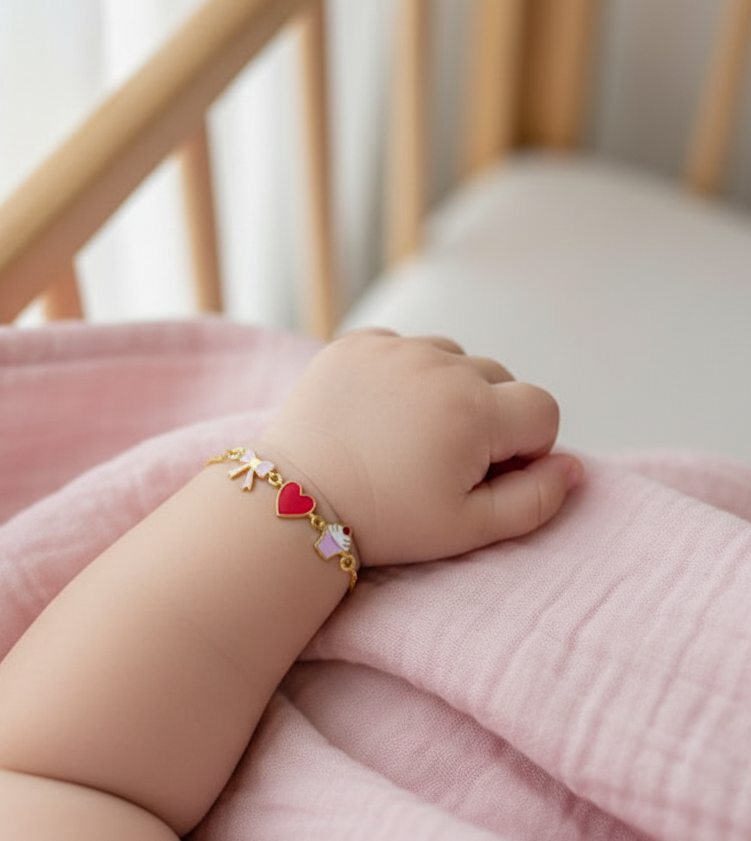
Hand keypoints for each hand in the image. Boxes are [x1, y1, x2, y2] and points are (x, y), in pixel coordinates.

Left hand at [260, 329, 582, 565]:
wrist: (297, 501)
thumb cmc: (385, 521)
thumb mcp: (469, 528)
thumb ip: (536, 499)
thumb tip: (574, 468)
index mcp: (476, 410)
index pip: (542, 410)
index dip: (525, 447)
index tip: (485, 472)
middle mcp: (440, 365)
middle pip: (498, 379)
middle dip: (487, 417)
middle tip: (442, 459)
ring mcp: (394, 348)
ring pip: (452, 358)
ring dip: (446, 388)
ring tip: (409, 433)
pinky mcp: (355, 343)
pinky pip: (403, 347)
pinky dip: (402, 372)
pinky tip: (378, 412)